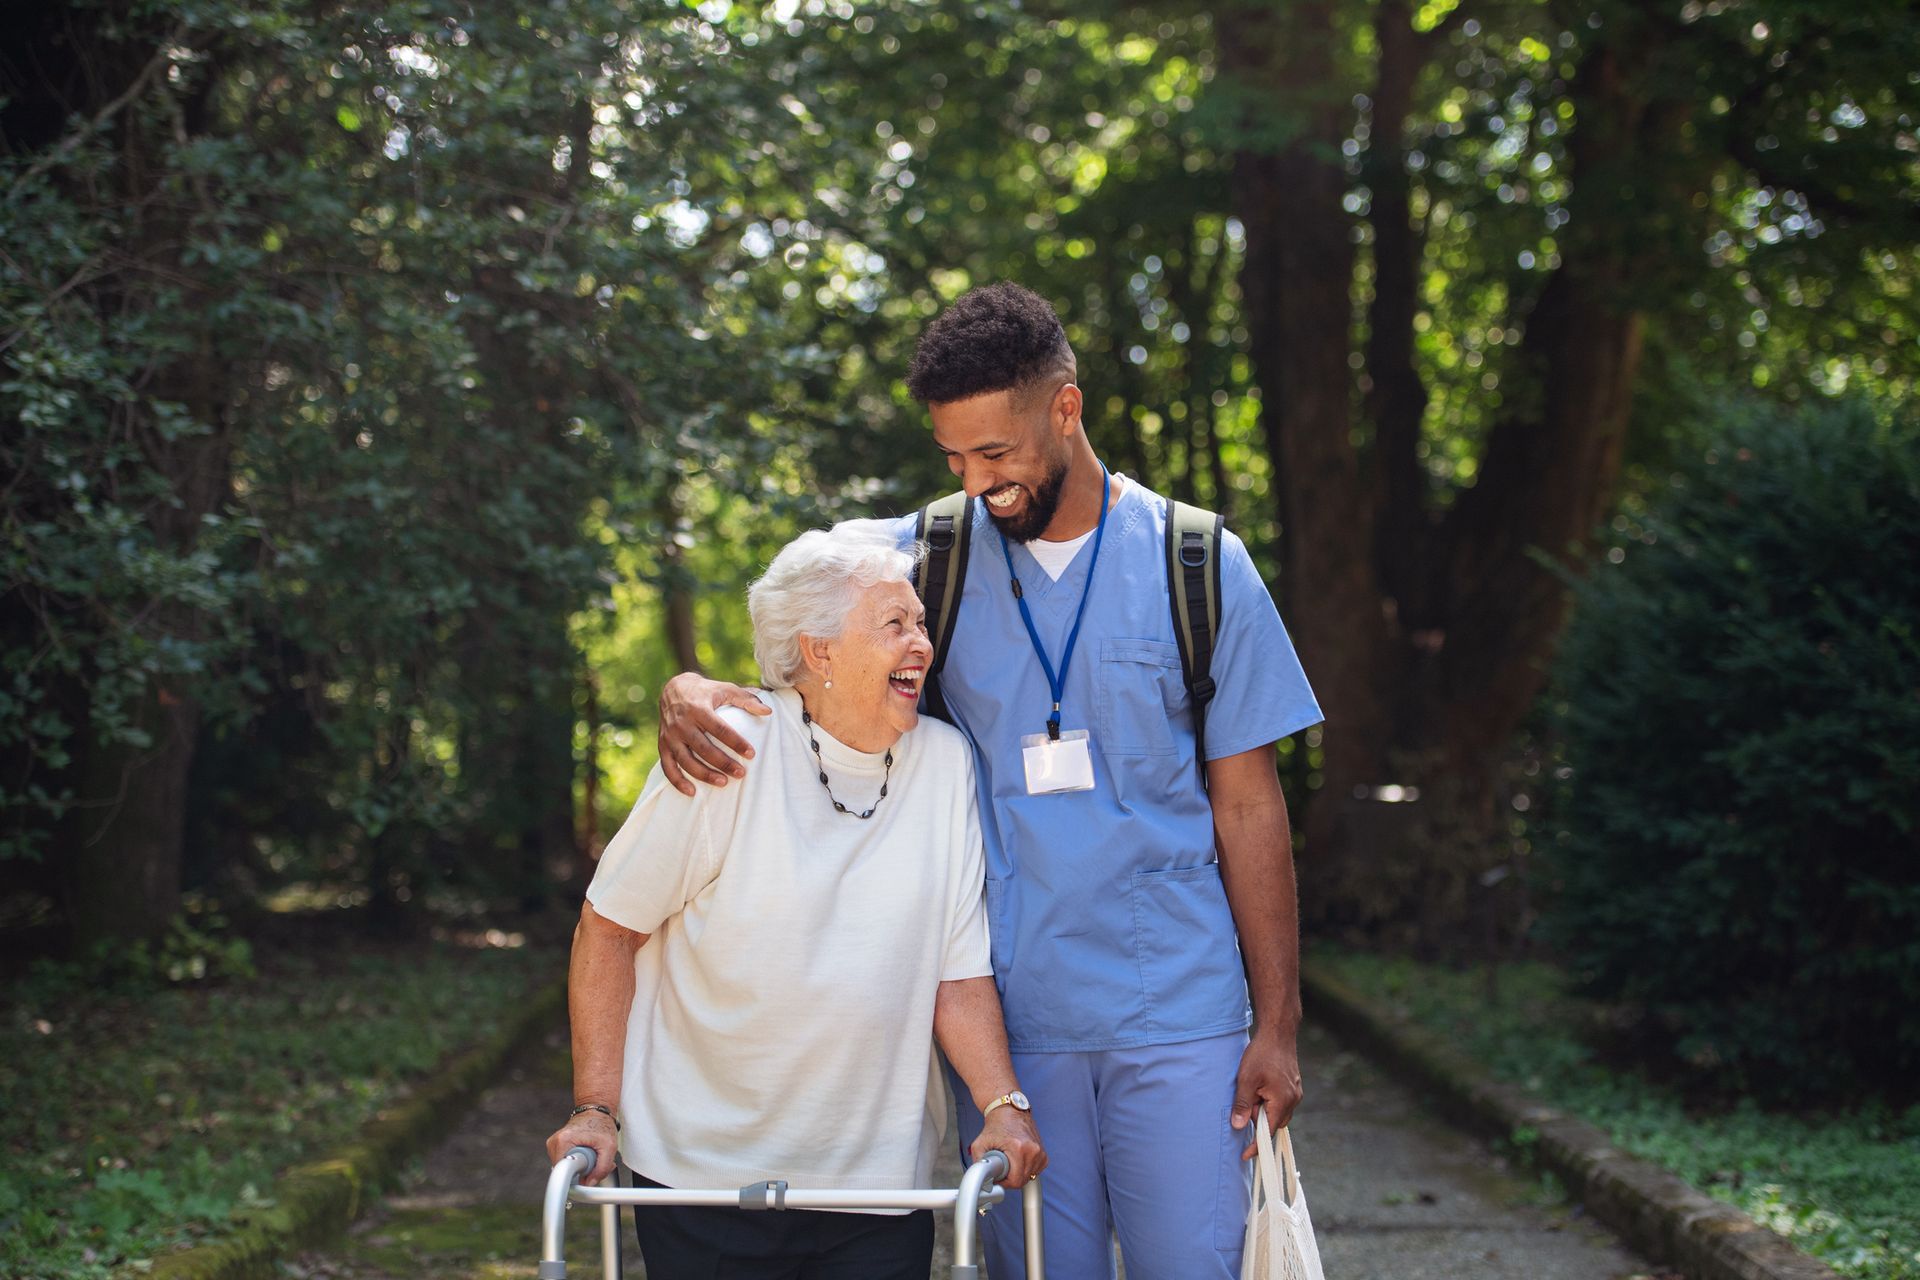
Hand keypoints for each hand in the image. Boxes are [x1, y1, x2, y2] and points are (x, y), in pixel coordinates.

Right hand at [545, 1109, 619, 1185]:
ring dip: (580, 1167)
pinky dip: (577, 1162)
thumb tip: (589, 1183)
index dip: (576, 1178)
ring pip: (565, 1168)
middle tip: (593, 1160)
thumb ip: (602, 1168)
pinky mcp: (557, 1147)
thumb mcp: (609, 1146)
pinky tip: (585, 1153)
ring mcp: (554, 1145)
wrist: (596, 1111)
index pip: (562, 1172)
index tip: (586, 1174)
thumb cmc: (601, 1124)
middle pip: (564, 1171)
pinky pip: (565, 1163)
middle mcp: (554, 1143)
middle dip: (581, 1171)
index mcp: (563, 1141)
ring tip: (590, 1154)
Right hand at [657, 673, 769, 795]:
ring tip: (723, 783)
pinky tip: (692, 792)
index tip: (751, 754)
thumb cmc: (706, 691)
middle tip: (741, 773)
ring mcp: (670, 736)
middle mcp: (682, 723)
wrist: (673, 689)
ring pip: (686, 760)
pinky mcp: (662, 745)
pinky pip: (668, 767)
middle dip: (723, 763)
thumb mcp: (726, 689)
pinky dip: (678, 781)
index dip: (736, 742)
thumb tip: (768, 711)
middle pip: (703, 748)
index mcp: (699, 709)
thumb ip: (747, 699)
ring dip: (704, 774)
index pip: (720, 729)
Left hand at [970, 1106, 1046, 1187]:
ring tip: (1010, 1161)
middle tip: (1002, 1167)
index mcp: (1019, 1148)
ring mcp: (1040, 1151)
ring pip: (1030, 1176)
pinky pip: (1036, 1170)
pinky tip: (1018, 1159)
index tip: (998, 1176)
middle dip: (1011, 1178)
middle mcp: (1033, 1150)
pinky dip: (1027, 1169)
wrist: (1008, 1111)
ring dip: (1019, 1173)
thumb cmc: (995, 1125)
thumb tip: (981, 1180)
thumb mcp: (979, 1144)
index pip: (1016, 1181)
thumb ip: (978, 1164)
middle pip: (1023, 1180)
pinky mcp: (1043, 1152)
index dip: (1004, 1183)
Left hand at [1230, 1025, 1303, 1159]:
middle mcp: (1293, 1100)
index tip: (1244, 1156)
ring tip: (1251, 1092)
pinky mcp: (1294, 1086)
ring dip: (1263, 1110)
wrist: (1278, 1032)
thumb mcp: (1245, 1079)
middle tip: (1245, 1104)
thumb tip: (1237, 1127)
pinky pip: (1281, 1103)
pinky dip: (1269, 1102)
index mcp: (1282, 1102)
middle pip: (1273, 1123)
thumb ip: (1242, 1104)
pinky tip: (1259, 1088)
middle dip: (1258, 1120)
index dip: (1256, 1145)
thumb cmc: (1261, 1054)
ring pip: (1277, 1113)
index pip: (1268, 1132)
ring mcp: (1295, 1093)